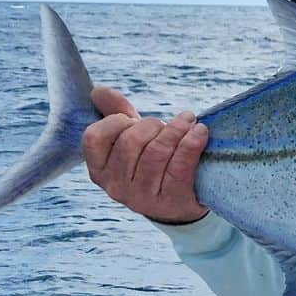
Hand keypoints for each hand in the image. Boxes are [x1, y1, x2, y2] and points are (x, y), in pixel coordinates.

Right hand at [82, 86, 208, 224]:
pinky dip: (192, 143)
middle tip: (167, 123)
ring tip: (189, 122)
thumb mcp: (131, 141)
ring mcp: (142, 197)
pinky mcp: (171, 201)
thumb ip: (115, 114)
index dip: (116, 121)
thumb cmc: (152, 164)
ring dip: (176, 129)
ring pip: (156, 152)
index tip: (133, 119)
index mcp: (99, 170)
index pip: (95, 137)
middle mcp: (115, 186)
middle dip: (152, 125)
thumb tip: (98, 92)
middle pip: (130, 142)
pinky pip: (181, 166)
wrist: (179, 203)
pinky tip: (201, 132)